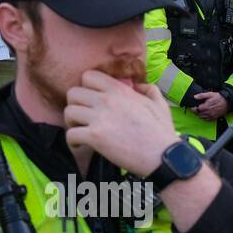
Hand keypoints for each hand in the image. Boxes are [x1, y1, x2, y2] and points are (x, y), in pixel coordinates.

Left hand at [63, 72, 177, 177]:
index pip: (88, 76)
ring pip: (68, 112)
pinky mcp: (95, 137)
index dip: (86, 88)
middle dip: (75, 105)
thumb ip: (148, 89)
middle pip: (73, 93)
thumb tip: (138, 84)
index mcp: (120, 90)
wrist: (164, 157)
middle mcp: (107, 100)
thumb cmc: (162, 132)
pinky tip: (80, 146)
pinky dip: (72, 142)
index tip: (90, 100)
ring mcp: (100, 118)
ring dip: (72, 123)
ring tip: (81, 131)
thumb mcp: (159, 104)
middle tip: (82, 117)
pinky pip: (70, 134)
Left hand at [192, 91, 228, 120]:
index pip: (196, 110)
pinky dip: (204, 118)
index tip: (191, 107)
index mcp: (206, 107)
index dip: (193, 108)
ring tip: (198, 111)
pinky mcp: (214, 117)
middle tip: (194, 108)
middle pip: (198, 114)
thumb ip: (201, 95)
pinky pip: (207, 120)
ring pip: (202, 117)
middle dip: (195, 112)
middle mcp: (208, 112)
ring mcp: (212, 115)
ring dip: (199, 115)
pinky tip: (203, 114)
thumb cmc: (218, 97)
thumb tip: (194, 97)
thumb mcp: (209, 94)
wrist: (227, 102)